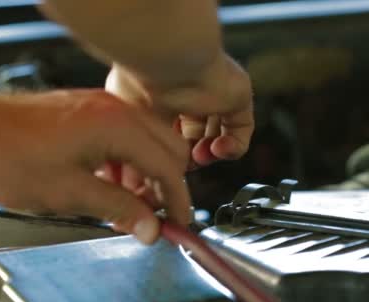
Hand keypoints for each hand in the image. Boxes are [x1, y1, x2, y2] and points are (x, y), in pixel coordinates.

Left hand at [0, 79, 189, 243]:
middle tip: (155, 215)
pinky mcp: (90, 110)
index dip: (178, 200)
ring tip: (128, 204)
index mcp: (117, 127)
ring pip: (150, 141)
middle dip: (167, 184)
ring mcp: (103, 107)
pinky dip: (128, 162)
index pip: (168, 166)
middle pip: (169, 147)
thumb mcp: (71, 194)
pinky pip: (126, 136)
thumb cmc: (11, 158)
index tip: (178, 224)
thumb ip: (119, 208)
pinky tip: (109, 184)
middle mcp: (117, 110)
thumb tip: (151, 228)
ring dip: (147, 173)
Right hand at [105, 51, 253, 168]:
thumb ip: (136, 144)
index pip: (168, 130)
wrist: (166, 61)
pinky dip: (232, 147)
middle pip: (194, 135)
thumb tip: (136, 173)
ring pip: (218, 134)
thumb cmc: (138, 81)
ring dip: (208, 154)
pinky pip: (242, 130)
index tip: (161, 166)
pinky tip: (217, 149)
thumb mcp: (126, 120)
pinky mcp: (237, 97)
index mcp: (160, 92)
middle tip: (178, 166)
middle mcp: (188, 91)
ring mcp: (215, 93)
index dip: (166, 152)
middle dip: (186, 156)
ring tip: (196, 157)